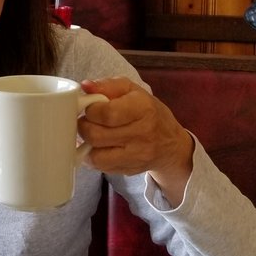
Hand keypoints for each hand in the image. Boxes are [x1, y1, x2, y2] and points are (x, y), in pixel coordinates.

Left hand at [78, 77, 194, 206]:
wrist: (171, 144)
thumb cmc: (149, 112)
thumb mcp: (132, 90)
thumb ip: (108, 85)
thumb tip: (85, 86)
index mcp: (143, 108)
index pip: (107, 113)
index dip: (90, 110)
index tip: (90, 107)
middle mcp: (142, 134)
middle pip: (97, 135)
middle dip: (84, 126)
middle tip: (87, 120)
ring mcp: (136, 155)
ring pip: (96, 155)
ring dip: (85, 144)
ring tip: (91, 133)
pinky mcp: (130, 170)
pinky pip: (101, 167)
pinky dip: (92, 157)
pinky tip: (97, 147)